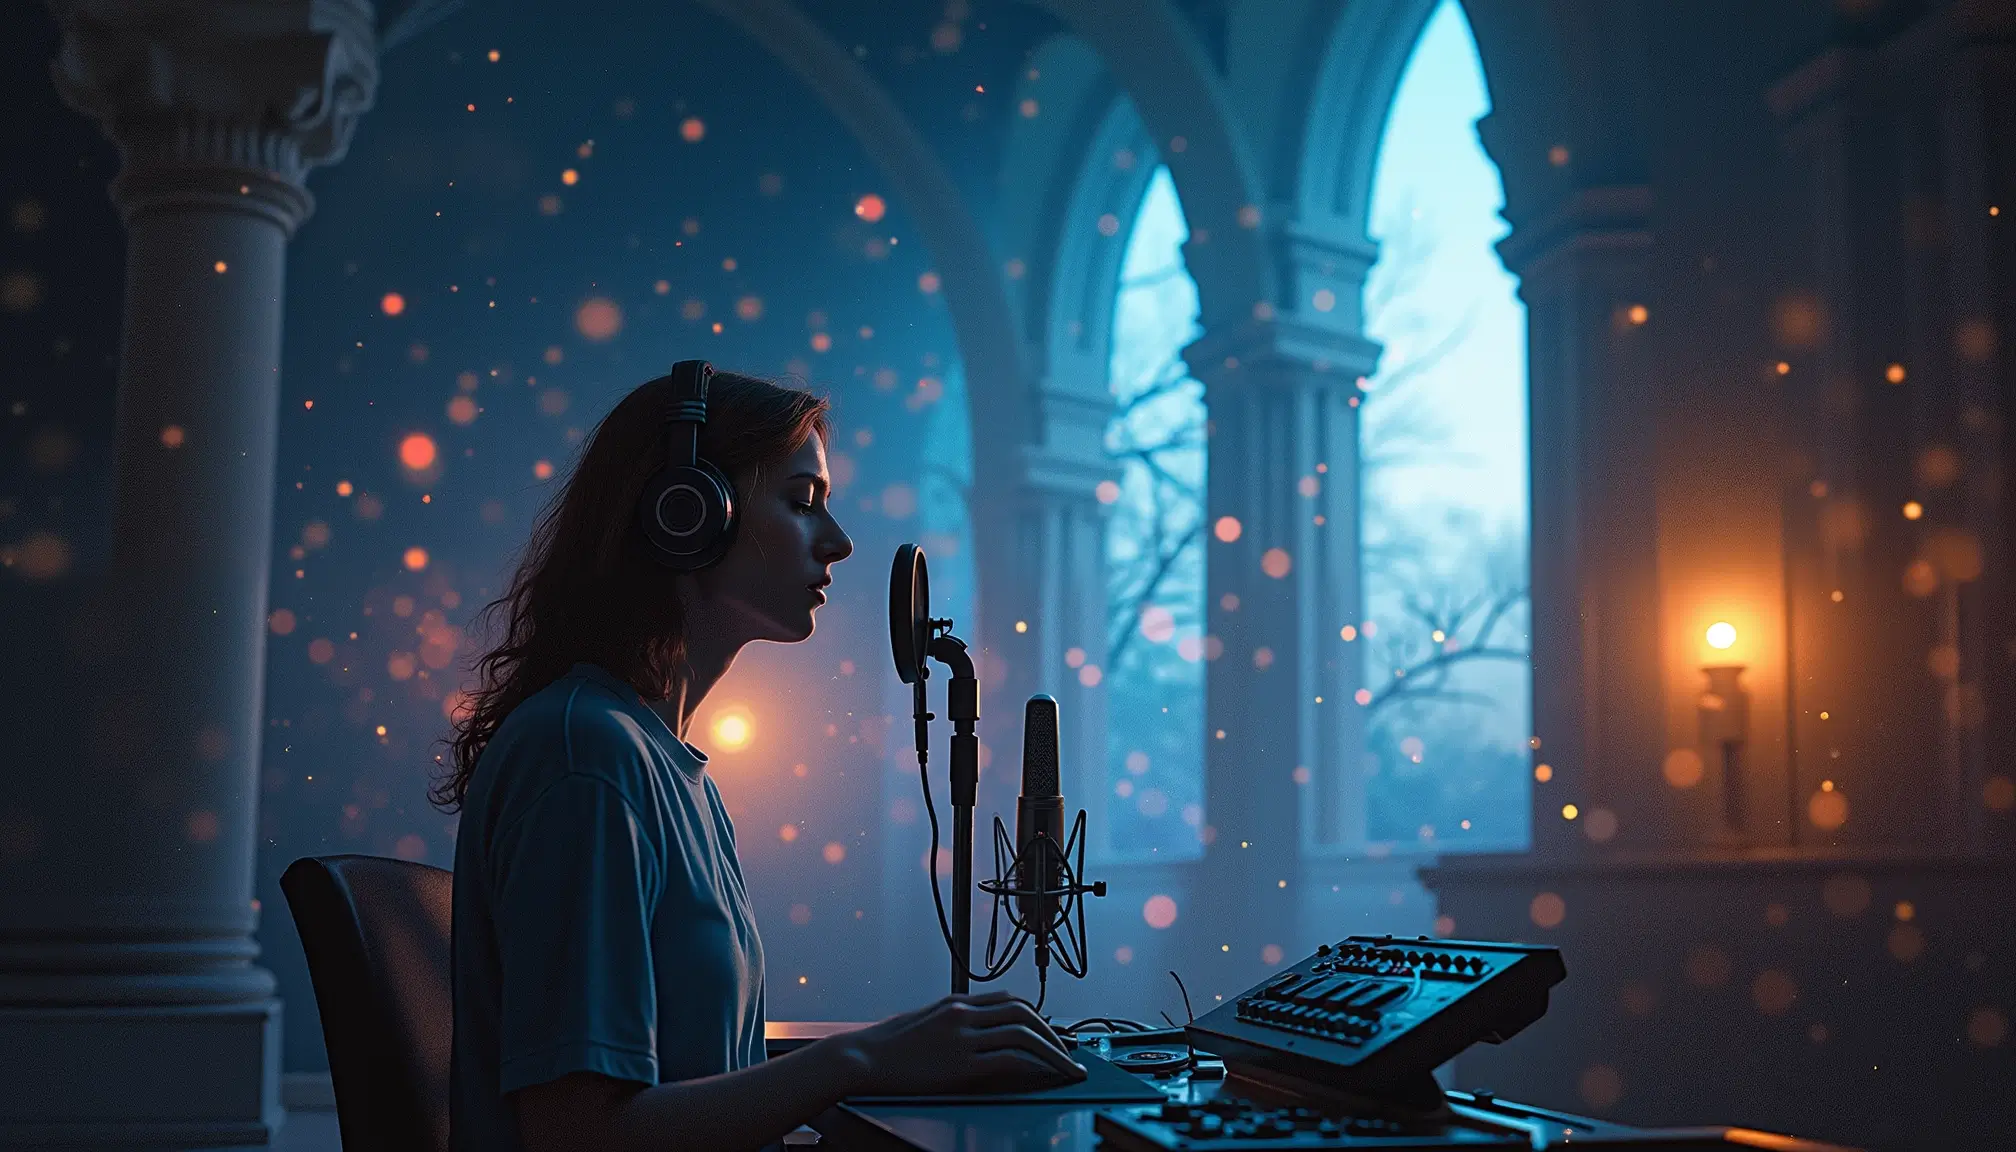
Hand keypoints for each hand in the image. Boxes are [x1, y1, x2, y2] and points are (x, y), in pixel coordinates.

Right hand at [841, 990, 1086, 1096]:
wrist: (859, 1059)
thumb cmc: (886, 1047)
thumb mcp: (922, 1022)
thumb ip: (951, 1022)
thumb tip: (974, 1032)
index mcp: (955, 1003)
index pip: (1008, 999)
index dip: (1035, 1014)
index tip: (1049, 1030)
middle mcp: (963, 1014)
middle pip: (1023, 1011)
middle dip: (1051, 1031)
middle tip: (1066, 1050)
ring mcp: (963, 1037)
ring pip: (1023, 1033)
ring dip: (1052, 1050)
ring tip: (1066, 1066)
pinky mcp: (961, 1063)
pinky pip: (1009, 1058)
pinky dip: (1032, 1064)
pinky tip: (1043, 1074)